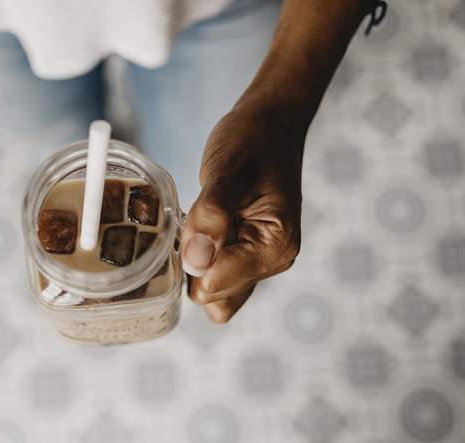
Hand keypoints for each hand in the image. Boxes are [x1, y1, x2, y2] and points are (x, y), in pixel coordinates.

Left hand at [181, 103, 303, 322]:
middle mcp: (272, 262)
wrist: (271, 123)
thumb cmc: (253, 141)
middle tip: (192, 219)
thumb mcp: (228, 171)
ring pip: (212, 291)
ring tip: (197, 222)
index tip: (189, 221)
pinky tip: (199, 227)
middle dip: (192, 264)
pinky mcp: (246, 254)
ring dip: (194, 263)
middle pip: (212, 296)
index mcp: (274, 248)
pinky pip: (214, 276)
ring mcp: (259, 261)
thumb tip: (196, 263)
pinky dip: (199, 258)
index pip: (214, 287)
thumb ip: (212, 216)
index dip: (190, 259)